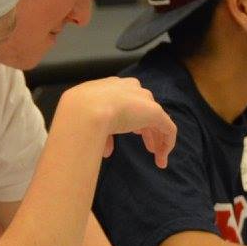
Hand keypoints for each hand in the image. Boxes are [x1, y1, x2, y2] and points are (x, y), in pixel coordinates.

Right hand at [61, 78, 176, 167]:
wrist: (85, 109)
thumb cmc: (78, 114)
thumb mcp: (85, 120)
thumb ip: (98, 131)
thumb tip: (104, 148)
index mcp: (112, 87)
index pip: (126, 101)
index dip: (130, 120)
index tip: (131, 134)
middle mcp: (130, 89)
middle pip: (143, 109)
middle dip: (146, 129)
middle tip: (148, 147)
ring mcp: (143, 100)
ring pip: (156, 119)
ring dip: (156, 139)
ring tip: (157, 157)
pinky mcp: (155, 112)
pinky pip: (167, 128)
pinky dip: (167, 143)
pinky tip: (162, 158)